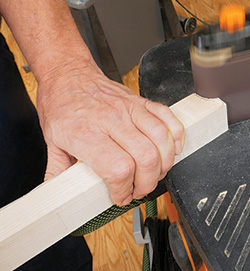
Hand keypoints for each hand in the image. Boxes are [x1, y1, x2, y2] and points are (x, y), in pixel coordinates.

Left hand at [36, 62, 184, 205]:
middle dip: (147, 182)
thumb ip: (58, 172)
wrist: (68, 74)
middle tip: (139, 189)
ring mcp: (130, 109)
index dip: (124, 189)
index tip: (121, 196)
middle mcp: (112, 120)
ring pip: (161, 138)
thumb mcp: (51, 142)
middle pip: (145, 157)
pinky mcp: (141, 101)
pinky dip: (176, 136)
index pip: (118, 168)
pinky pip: (168, 117)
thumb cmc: (62, 105)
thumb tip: (60, 195)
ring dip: (164, 163)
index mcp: (87, 133)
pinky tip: (171, 149)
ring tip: (155, 173)